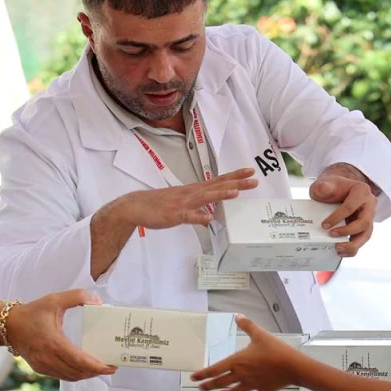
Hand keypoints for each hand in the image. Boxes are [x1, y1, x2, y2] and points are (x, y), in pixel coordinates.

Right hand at [3, 290, 118, 381]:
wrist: (8, 325)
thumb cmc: (32, 312)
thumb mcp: (54, 299)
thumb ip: (77, 297)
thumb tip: (98, 301)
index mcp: (53, 342)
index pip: (79, 361)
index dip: (97, 367)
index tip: (111, 367)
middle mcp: (48, 358)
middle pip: (78, 372)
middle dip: (96, 372)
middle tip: (111, 366)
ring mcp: (43, 366)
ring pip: (71, 377)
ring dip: (87, 375)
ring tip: (100, 368)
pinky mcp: (40, 368)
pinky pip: (63, 376)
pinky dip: (76, 374)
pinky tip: (84, 368)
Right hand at [102, 168, 258, 229]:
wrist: (135, 206)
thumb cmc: (159, 204)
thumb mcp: (182, 203)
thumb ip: (198, 207)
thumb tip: (209, 215)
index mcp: (194, 190)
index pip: (218, 181)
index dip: (235, 177)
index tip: (250, 171)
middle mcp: (191, 193)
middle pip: (217, 186)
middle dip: (236, 183)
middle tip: (254, 179)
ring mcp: (183, 203)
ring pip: (205, 198)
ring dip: (220, 194)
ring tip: (236, 192)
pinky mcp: (174, 215)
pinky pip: (187, 217)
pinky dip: (197, 217)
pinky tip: (208, 219)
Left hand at [192, 316, 302, 390]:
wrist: (293, 367)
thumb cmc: (276, 351)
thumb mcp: (260, 334)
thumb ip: (247, 326)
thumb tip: (238, 317)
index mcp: (238, 362)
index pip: (215, 370)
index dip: (203, 374)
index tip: (194, 378)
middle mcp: (242, 375)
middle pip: (221, 383)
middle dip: (209, 385)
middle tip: (201, 387)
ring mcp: (252, 385)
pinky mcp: (264, 390)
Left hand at [311, 165, 377, 257]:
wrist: (339, 190)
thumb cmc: (334, 187)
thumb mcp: (326, 183)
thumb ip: (323, 186)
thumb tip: (322, 189)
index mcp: (361, 191)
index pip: (350, 207)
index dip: (337, 217)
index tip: (324, 225)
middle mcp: (369, 204)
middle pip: (364, 222)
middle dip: (347, 232)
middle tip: (332, 235)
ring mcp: (368, 217)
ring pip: (366, 234)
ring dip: (353, 245)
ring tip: (338, 249)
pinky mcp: (365, 227)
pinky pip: (362, 240)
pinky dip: (353, 249)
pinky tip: (342, 252)